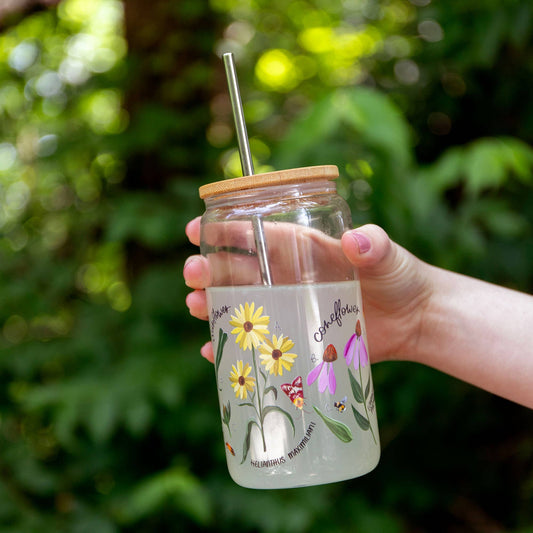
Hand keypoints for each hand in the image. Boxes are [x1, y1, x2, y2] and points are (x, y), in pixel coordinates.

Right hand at [184, 216, 431, 364]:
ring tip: (196, 307)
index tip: (195, 230)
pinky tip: (214, 352)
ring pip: (239, 304)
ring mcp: (289, 308)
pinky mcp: (296, 338)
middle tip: (193, 276)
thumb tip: (358, 241)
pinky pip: (257, 341)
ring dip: (212, 305)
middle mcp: (287, 277)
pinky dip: (234, 345)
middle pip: (236, 271)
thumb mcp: (386, 256)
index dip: (222, 230)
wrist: (414, 319)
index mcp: (301, 248)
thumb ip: (374, 245)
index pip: (253, 234)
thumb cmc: (398, 276)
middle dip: (208, 270)